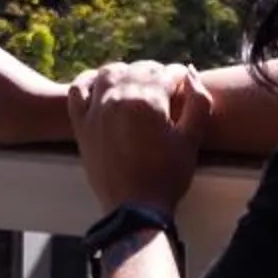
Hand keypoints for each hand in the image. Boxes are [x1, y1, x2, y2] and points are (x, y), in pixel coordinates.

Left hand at [66, 61, 211, 212]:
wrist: (135, 208)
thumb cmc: (168, 176)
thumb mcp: (192, 139)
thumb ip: (199, 101)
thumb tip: (191, 73)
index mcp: (148, 100)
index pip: (167, 73)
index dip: (179, 77)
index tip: (183, 84)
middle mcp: (119, 98)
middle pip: (139, 69)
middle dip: (156, 73)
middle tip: (165, 86)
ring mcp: (96, 109)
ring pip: (110, 73)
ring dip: (126, 72)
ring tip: (137, 83)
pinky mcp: (81, 124)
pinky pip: (78, 90)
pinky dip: (89, 81)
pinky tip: (101, 85)